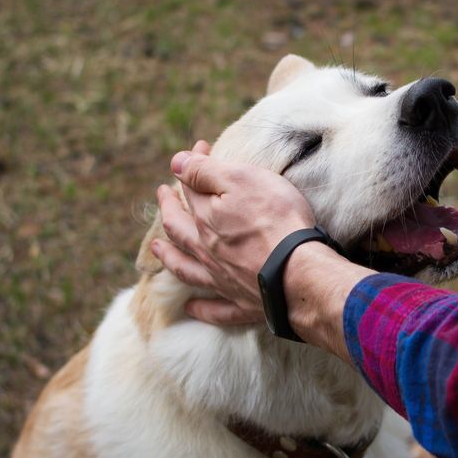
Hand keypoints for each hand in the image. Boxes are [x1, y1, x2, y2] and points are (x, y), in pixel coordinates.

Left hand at [152, 140, 315, 324]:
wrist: (299, 271)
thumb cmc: (275, 220)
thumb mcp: (241, 180)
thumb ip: (205, 171)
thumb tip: (175, 162)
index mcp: (206, 219)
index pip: (191, 188)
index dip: (191, 167)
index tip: (199, 147)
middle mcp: (208, 250)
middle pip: (180, 229)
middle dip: (169, 209)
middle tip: (162, 195)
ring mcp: (223, 279)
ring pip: (187, 268)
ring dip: (170, 257)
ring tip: (158, 249)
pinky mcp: (243, 302)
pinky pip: (215, 310)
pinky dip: (201, 309)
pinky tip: (190, 309)